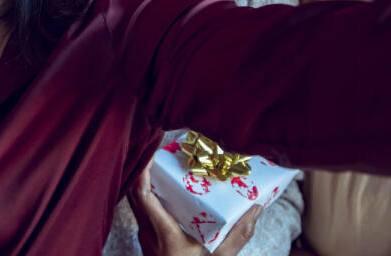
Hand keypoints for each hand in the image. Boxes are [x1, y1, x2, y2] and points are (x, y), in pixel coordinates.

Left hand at [129, 164, 259, 255]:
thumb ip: (238, 235)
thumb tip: (256, 209)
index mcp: (163, 232)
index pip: (142, 195)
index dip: (143, 171)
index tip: (151, 152)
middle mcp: (147, 232)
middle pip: (134, 193)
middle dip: (142, 169)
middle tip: (157, 151)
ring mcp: (144, 236)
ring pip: (135, 202)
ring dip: (143, 182)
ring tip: (158, 164)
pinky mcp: (146, 240)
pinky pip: (140, 211)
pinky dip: (146, 196)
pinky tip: (160, 190)